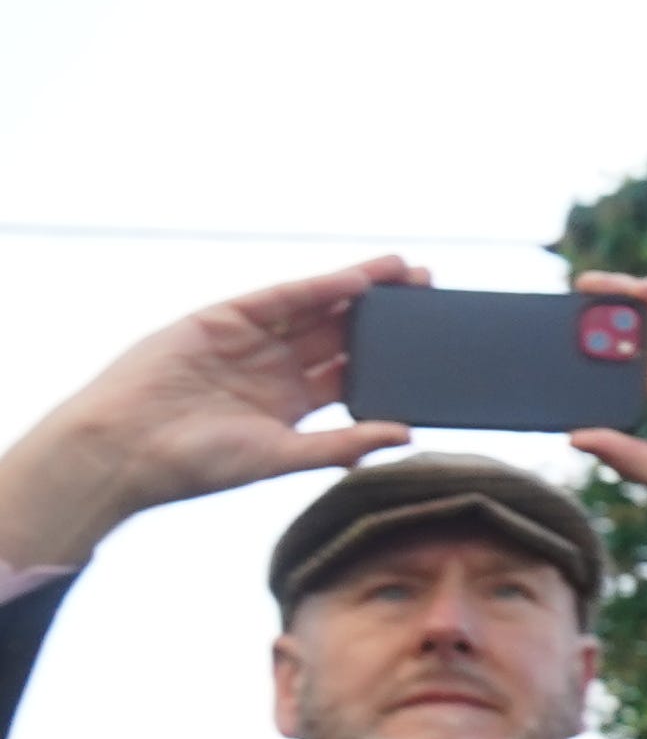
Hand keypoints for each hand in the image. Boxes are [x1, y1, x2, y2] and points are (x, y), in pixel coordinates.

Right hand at [0, 258, 423, 567]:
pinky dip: (320, 287)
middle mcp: (272, 369)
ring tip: (409, 273)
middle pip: (342, 334)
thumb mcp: (278, 457)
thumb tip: (405, 434)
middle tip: (434, 292)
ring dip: (362, 289)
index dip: (390, 357)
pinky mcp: (222, 319)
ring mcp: (248, 341)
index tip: (434, 344)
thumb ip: (340, 443)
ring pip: (317, 308)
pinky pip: (282, 298)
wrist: (120, 449)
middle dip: (386, 315)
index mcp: (288, 406)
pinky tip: (359, 278)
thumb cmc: (192, 466)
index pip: (351, 374)